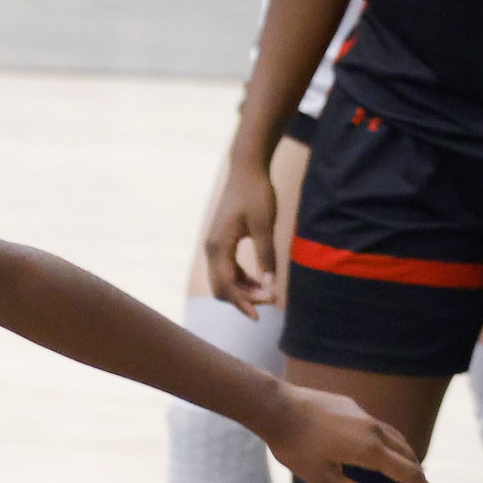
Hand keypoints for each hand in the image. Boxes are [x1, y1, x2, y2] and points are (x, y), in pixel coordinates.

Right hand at [203, 155, 283, 316]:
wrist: (246, 170)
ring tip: (268, 293)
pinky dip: (242, 279)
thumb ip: (266, 255)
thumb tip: (269, 283)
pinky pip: (228, 269)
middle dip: (244, 299)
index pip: (226, 285)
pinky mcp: (221, 243)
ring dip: (243, 290)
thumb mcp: (265, 224)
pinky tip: (259, 281)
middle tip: (271, 301)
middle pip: (222, 287)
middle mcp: (212, 250)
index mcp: (219, 247)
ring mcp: (215, 247)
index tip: (262, 312)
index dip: (243, 301)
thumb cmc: (256, 194)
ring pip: (224, 280)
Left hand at [259, 384, 441, 482]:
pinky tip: (379, 448)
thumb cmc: (296, 448)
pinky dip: (389, 441)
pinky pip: (379, 427)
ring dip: (406, 455)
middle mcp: (374, 430)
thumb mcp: (322, 479)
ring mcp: (364, 415)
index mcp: (370, 450)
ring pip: (395, 437)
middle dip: (417, 474)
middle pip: (406, 454)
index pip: (407, 473)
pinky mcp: (352, 406)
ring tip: (410, 469)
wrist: (277, 408)